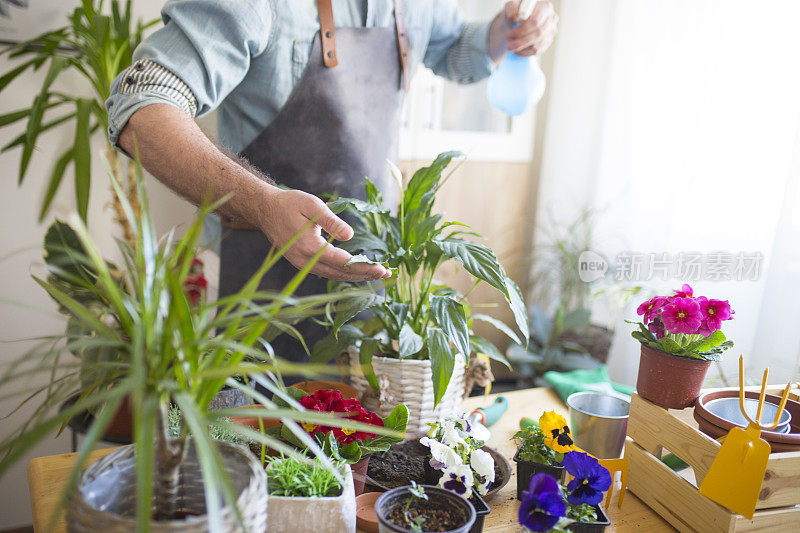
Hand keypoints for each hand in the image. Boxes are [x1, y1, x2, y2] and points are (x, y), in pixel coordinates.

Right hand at [258, 188, 391, 281]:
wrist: (265, 210)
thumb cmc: (289, 204)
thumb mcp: (312, 205)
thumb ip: (331, 221)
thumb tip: (350, 235)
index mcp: (311, 248)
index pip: (344, 263)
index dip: (365, 267)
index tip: (383, 269)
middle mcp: (306, 262)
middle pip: (342, 274)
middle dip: (366, 274)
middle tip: (387, 274)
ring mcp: (303, 265)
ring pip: (335, 276)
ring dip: (357, 276)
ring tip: (377, 274)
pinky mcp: (302, 264)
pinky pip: (327, 273)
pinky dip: (344, 274)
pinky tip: (357, 272)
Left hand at [503, 1, 557, 55]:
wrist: (519, 17)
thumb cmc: (516, 11)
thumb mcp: (511, 7)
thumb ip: (513, 9)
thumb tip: (516, 17)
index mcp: (544, 7)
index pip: (535, 22)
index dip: (522, 30)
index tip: (509, 35)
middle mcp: (551, 18)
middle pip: (538, 34)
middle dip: (521, 42)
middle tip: (509, 46)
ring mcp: (551, 30)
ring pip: (537, 45)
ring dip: (522, 48)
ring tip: (511, 47)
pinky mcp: (548, 40)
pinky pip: (538, 51)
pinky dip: (525, 52)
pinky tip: (517, 50)